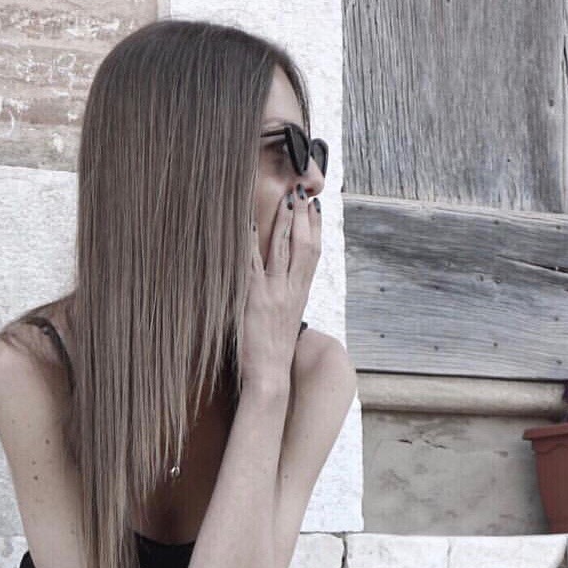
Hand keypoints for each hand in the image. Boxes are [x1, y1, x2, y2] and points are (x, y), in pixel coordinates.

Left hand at [241, 186, 321, 388]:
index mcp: (300, 295)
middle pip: (303, 246)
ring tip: (286, 198)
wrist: (270, 377)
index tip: (316, 208)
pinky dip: (251, 242)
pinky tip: (250, 223)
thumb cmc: (274, 354)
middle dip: (304, 216)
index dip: (316, 229)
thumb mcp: (285, 323)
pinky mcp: (255, 299)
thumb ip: (285, 302)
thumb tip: (281, 289)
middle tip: (303, 191)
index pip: (313, 255)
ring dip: (285, 221)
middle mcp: (292, 290)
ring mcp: (275, 293)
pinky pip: (253, 263)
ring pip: (283, 249)